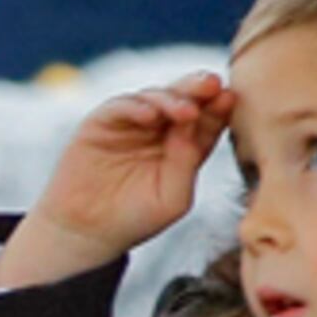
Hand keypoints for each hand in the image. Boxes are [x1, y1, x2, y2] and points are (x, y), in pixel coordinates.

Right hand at [0, 76, 234, 290]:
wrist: (88, 232)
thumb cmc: (136, 219)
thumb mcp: (173, 198)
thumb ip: (186, 162)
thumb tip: (192, 124)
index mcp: (185, 146)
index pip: (207, 120)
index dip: (218, 107)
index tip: (228, 99)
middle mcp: (160, 129)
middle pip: (184, 99)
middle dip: (198, 89)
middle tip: (212, 84)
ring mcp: (131, 124)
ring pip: (155, 96)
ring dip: (172, 98)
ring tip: (185, 110)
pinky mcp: (101, 123)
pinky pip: (120, 105)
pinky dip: (136, 106)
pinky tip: (150, 115)